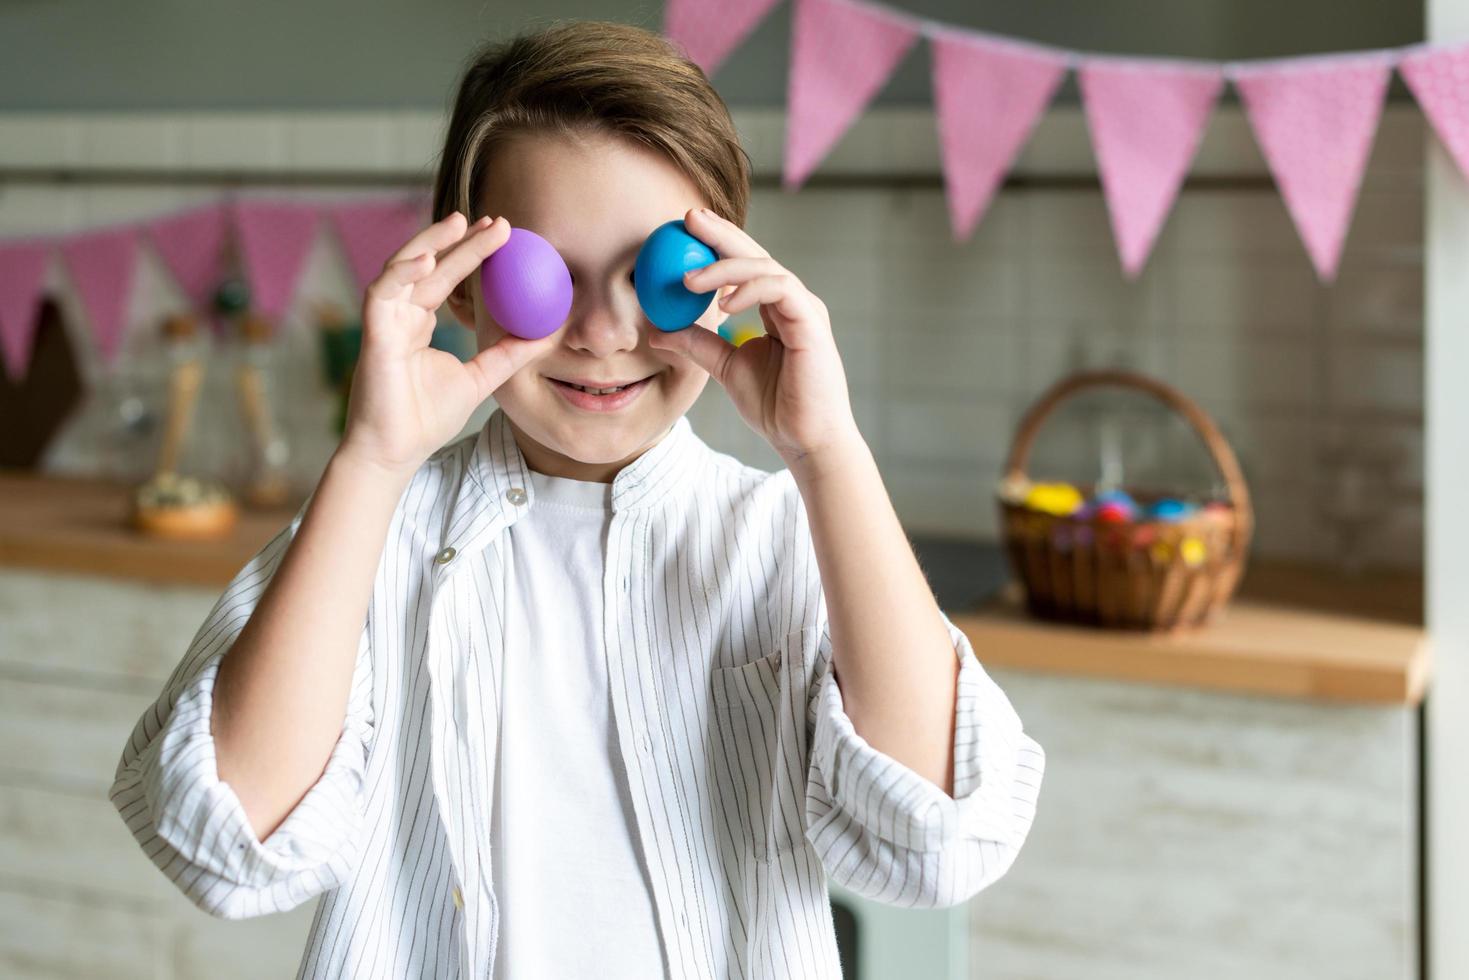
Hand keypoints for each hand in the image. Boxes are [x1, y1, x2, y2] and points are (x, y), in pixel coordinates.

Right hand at [338, 212, 558, 476]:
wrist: (396, 452)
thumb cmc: (426, 419)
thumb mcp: (480, 379)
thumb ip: (508, 355)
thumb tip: (548, 335)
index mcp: (419, 323)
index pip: (446, 278)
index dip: (471, 253)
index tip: (503, 233)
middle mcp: (400, 316)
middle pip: (430, 266)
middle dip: (460, 240)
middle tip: (496, 221)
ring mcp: (385, 322)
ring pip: (404, 268)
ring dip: (432, 243)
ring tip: (461, 224)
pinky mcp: (374, 334)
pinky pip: (383, 293)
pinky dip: (403, 272)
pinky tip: (429, 258)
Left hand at [648, 207, 861, 468]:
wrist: (805, 440)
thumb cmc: (776, 407)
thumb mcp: (726, 368)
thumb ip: (698, 344)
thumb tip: (657, 330)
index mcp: (776, 308)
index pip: (745, 266)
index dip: (717, 244)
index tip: (683, 231)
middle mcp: (793, 302)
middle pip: (756, 254)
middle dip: (721, 233)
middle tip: (687, 219)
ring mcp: (805, 309)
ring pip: (766, 267)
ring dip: (725, 267)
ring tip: (689, 280)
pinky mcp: (811, 322)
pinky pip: (781, 288)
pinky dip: (750, 289)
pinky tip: (723, 304)